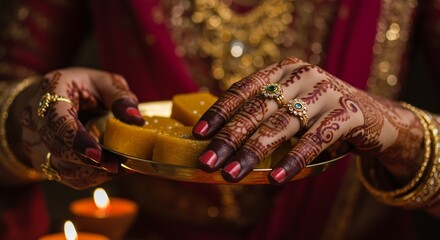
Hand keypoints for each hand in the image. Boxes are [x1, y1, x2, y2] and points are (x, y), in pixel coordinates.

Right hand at [9, 67, 144, 188]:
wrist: (55, 98)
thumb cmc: (84, 88)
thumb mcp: (104, 82)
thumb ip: (120, 97)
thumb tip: (137, 120)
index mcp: (52, 92)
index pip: (57, 119)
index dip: (77, 139)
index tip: (98, 154)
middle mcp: (36, 118)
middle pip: (56, 147)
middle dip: (87, 161)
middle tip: (116, 164)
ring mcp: (36, 140)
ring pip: (57, 167)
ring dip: (89, 172)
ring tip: (115, 168)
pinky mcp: (42, 158)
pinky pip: (62, 176)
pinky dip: (87, 178)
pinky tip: (107, 172)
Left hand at [193, 57, 423, 184]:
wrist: (375, 117)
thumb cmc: (321, 115)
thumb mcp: (291, 107)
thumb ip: (264, 115)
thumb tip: (221, 145)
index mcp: (283, 70)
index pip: (243, 89)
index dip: (219, 112)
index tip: (198, 134)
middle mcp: (302, 75)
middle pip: (258, 109)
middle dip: (229, 138)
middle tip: (207, 162)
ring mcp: (326, 91)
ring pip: (282, 125)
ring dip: (253, 152)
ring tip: (231, 174)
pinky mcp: (349, 113)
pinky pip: (316, 140)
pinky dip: (294, 160)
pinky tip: (276, 179)